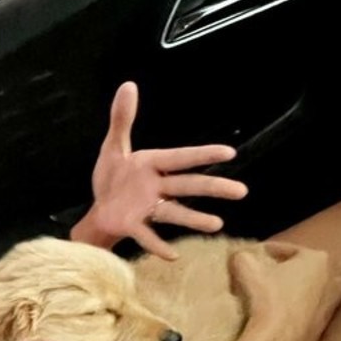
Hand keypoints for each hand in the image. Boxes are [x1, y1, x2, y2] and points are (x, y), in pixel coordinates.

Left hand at [70, 81, 247, 258]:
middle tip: (242, 191)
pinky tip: (172, 255)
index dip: (203, 154)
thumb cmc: (112, 178)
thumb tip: (128, 85)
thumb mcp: (113, 146)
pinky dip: (158, 245)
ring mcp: (147, 208)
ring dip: (194, 219)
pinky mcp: (133, 225)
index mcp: (152, 164)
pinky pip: (147, 236)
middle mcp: (156, 186)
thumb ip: (123, 119)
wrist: (98, 208)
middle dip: (213, 187)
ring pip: (174, 212)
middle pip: (187, 186)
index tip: (230, 152)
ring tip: (217, 224)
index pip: (181, 158)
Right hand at [218, 242, 340, 340]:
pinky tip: (273, 313)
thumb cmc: (267, 297)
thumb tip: (238, 256)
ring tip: (266, 295)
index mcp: (318, 259)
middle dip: (283, 271)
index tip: (251, 257)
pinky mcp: (323, 326)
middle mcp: (332, 279)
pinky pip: (304, 310)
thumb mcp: (245, 265)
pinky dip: (291, 309)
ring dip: (288, 290)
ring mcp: (330, 305)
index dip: (266, 251)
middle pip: (301, 269)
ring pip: (305, 290)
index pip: (287, 249)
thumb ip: (242, 255)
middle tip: (262, 274)